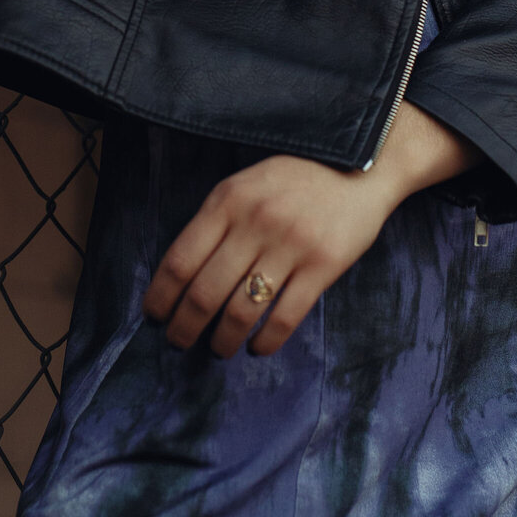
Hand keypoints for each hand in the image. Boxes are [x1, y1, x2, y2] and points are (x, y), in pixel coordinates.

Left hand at [142, 105, 481, 357]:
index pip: (180, 259)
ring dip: (221, 340)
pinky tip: (256, 347)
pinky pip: (284, 317)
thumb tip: (182, 274)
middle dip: (184, 327)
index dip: (161, 296)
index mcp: (229, 200)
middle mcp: (255, 222)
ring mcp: (291, 245)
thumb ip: (218, 219)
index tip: (154, 315)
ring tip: (216, 349)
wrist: (363, 167)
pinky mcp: (323, 266)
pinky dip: (264, 341)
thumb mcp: (248, 183)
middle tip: (179, 341)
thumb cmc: (296, 178)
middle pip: (204, 292)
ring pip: (241, 311)